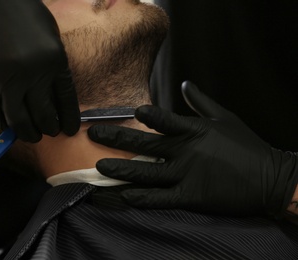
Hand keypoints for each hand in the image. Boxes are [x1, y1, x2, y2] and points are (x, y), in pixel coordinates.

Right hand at [0, 0, 79, 141]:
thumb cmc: (28, 18)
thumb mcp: (52, 42)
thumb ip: (54, 71)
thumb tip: (55, 104)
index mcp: (56, 62)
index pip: (68, 103)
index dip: (70, 121)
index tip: (69, 131)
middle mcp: (33, 72)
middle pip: (44, 116)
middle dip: (49, 130)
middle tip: (48, 132)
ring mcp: (7, 75)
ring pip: (19, 120)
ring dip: (27, 133)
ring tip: (31, 135)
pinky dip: (3, 123)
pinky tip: (9, 126)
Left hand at [88, 81, 297, 216]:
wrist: (269, 178)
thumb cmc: (246, 145)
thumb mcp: (225, 117)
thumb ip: (200, 102)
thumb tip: (184, 84)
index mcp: (195, 130)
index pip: (165, 120)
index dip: (147, 116)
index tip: (131, 111)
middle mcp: (186, 151)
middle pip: (145, 144)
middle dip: (117, 138)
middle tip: (94, 134)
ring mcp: (187, 175)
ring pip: (147, 172)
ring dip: (121, 169)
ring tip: (100, 166)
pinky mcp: (191, 196)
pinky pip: (161, 198)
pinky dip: (142, 197)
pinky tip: (124, 195)